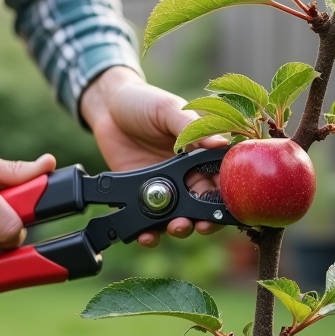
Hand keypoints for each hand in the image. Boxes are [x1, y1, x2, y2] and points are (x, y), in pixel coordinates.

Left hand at [80, 67, 223, 247]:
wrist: (106, 106)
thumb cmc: (143, 101)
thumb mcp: (168, 109)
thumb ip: (191, 129)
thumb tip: (221, 145)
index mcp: (199, 153)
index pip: (221, 178)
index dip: (227, 195)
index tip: (228, 207)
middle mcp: (185, 174)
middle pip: (202, 205)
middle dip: (205, 219)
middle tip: (202, 225)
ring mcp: (163, 186)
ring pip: (178, 216)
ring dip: (180, 228)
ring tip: (176, 228)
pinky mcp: (140, 194)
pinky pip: (148, 219)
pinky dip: (149, 232)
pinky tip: (147, 235)